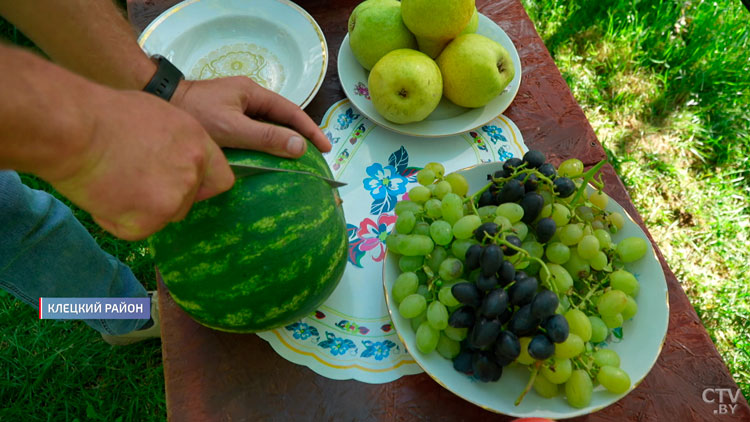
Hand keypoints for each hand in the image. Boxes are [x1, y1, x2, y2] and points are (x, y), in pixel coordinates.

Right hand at [48, 90, 234, 240]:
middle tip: (132, 181)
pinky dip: (116, 221)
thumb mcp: (158, 117)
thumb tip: (175, 160)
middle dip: (165, 199)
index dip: (201, 185)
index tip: (181, 185)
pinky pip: (135, 230)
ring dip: (142, 210)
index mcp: (198, 144)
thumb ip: (177, 144)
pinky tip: (102, 194)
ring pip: (164, 217)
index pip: (220, 179)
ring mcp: (173, 198)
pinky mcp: (149, 220)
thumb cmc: (105, 115)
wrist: (74, 129)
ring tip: (114, 183)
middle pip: (188, 202)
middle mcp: (192, 172)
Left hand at [170, 76, 330, 157]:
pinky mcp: (225, 119)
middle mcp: (248, 98)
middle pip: (282, 119)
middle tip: (316, 158)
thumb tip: (300, 146)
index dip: (311, 130)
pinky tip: (267, 159)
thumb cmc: (195, 114)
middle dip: (300, 137)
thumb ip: (266, 137)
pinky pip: (252, 132)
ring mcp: (236, 108)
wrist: (159, 102)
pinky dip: (264, 145)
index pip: (291, 112)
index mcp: (253, 94)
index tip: (326, 148)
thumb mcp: (233, 128)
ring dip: (282, 142)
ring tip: (296, 161)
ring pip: (267, 126)